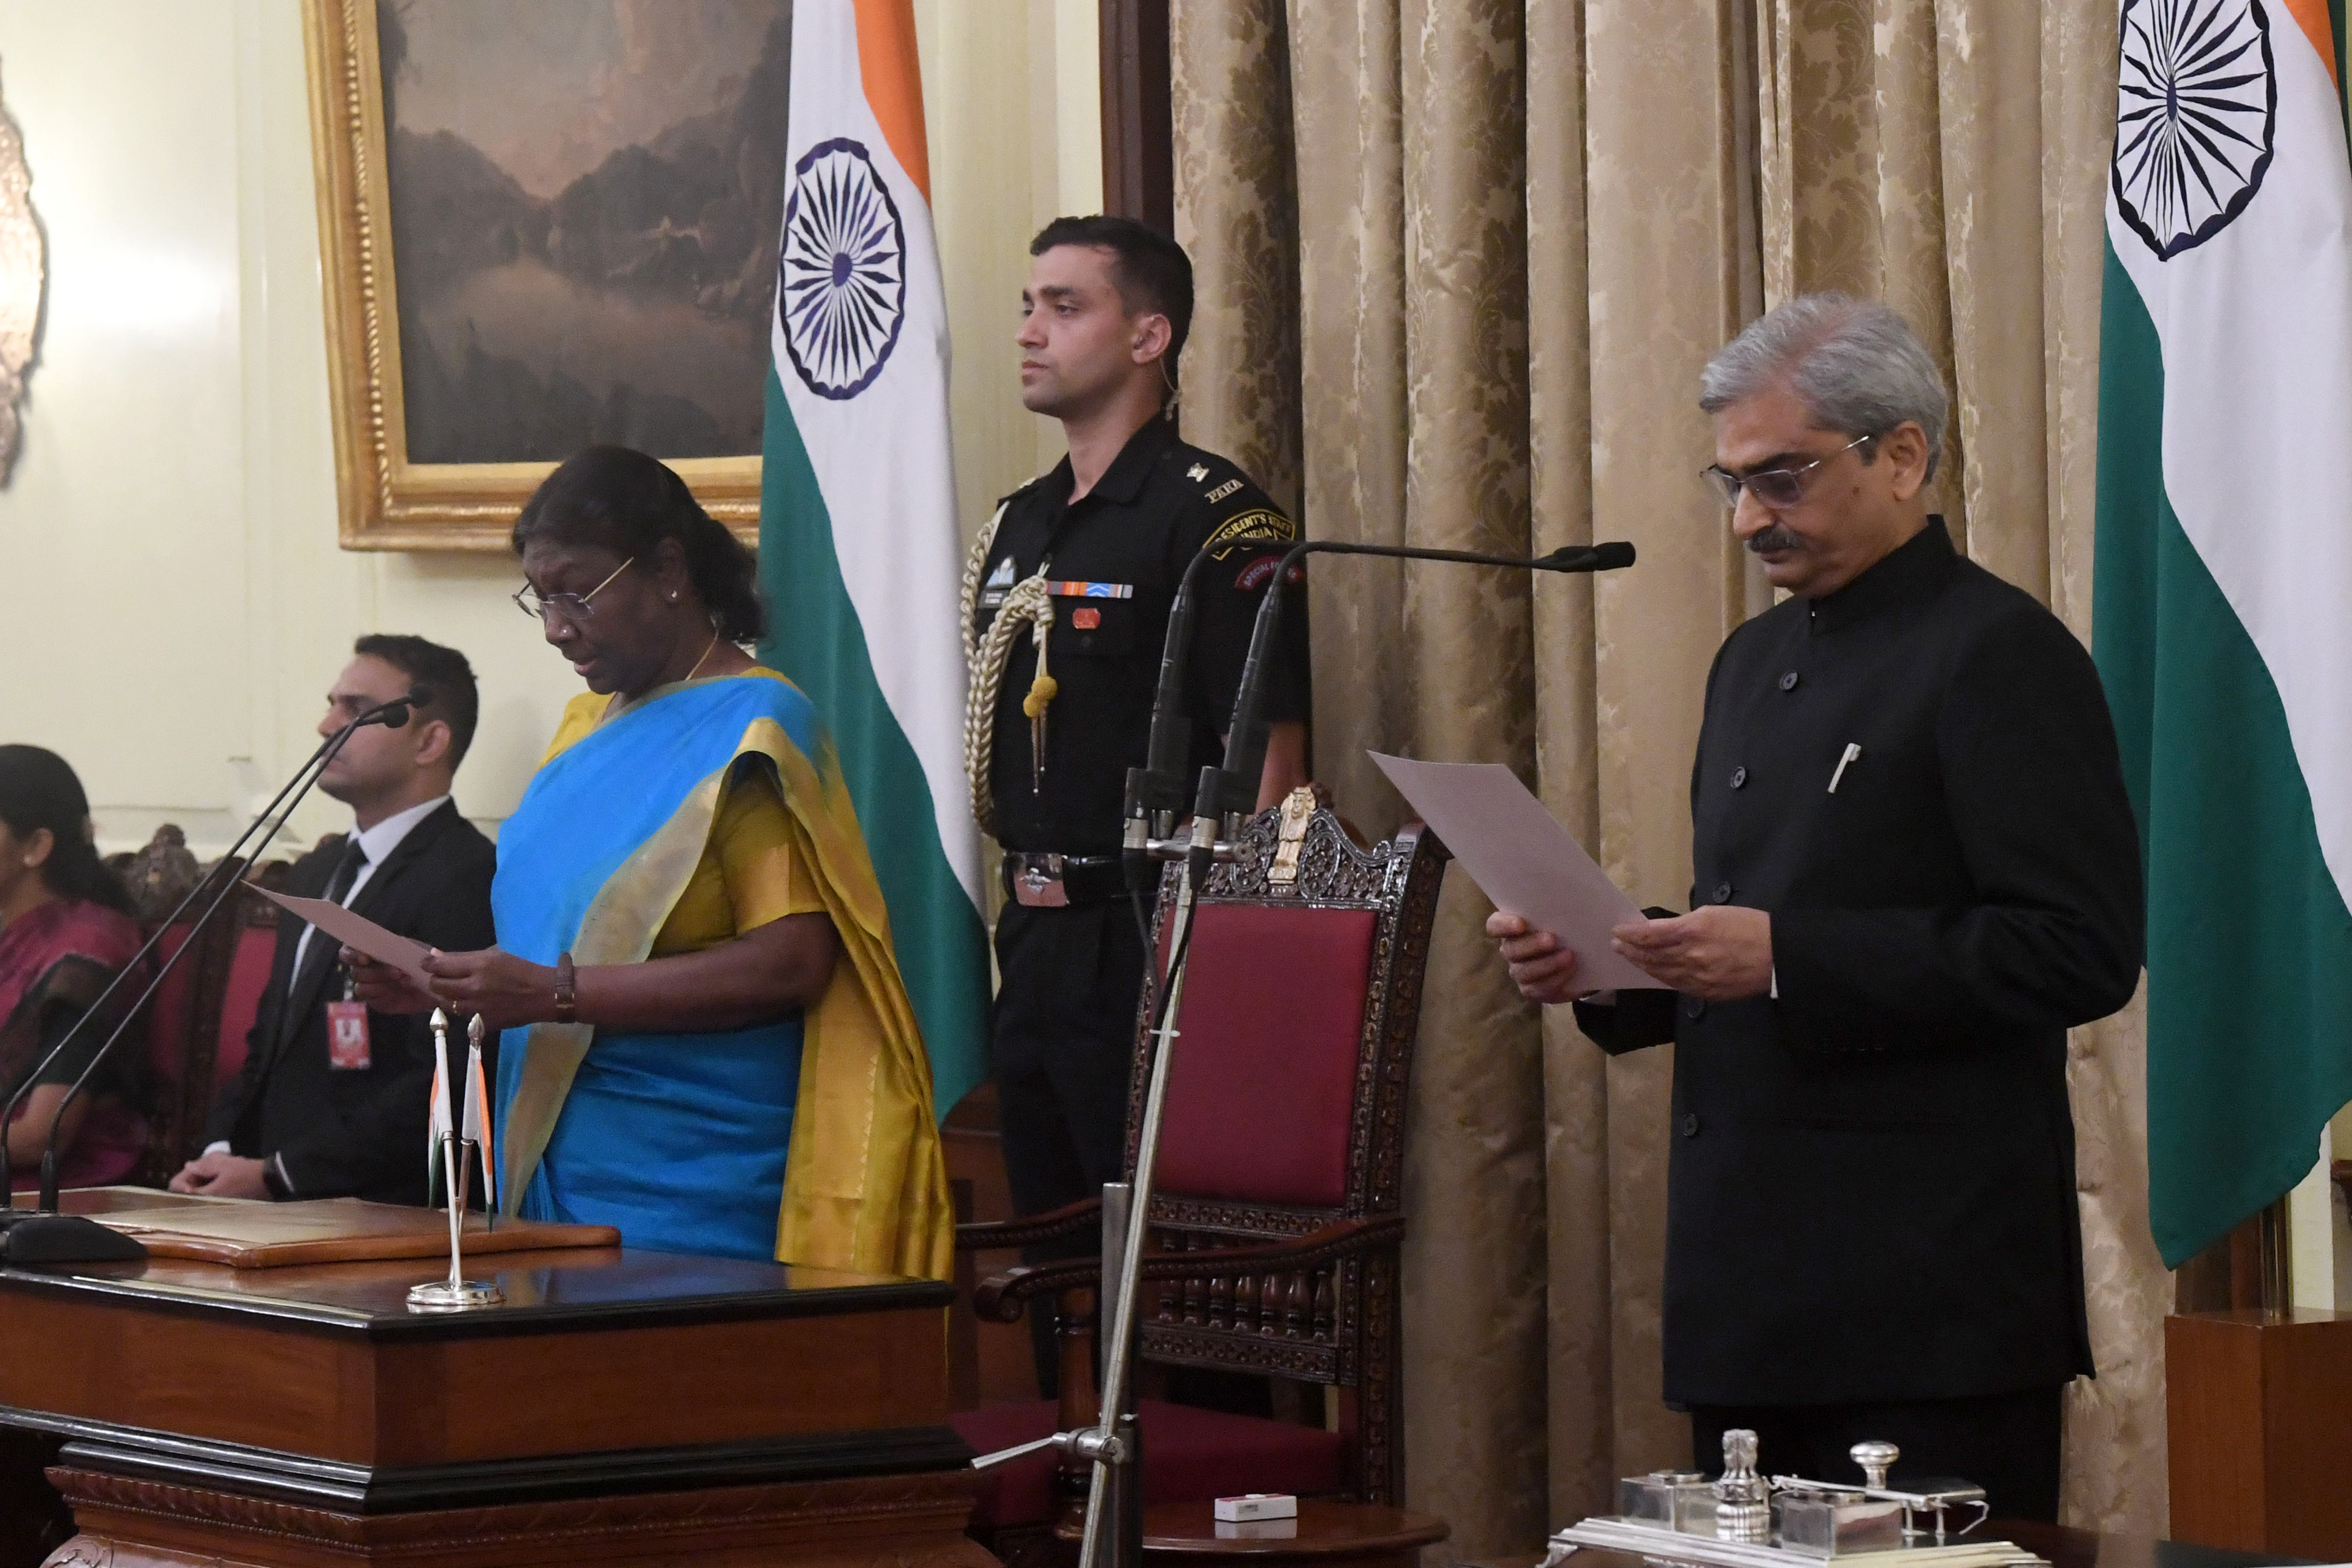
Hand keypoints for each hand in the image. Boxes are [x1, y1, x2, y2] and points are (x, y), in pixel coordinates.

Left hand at [170, 1151, 270, 1199]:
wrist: (270, 1181)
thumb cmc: (246, 1172)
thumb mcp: (225, 1164)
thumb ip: (204, 1165)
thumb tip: (189, 1166)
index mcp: (207, 1195)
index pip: (180, 1190)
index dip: (183, 1178)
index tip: (193, 1169)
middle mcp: (209, 1204)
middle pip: (189, 1193)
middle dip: (193, 1179)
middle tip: (202, 1167)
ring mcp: (217, 1204)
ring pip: (199, 1194)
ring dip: (201, 1182)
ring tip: (211, 1169)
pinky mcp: (225, 1203)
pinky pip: (209, 1195)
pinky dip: (209, 1186)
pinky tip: (218, 1177)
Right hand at [341, 949, 438, 1014]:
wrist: (431, 986)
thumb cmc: (422, 963)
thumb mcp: (421, 952)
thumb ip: (415, 949)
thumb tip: (419, 949)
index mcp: (372, 949)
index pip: (349, 949)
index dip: (352, 954)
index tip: (366, 958)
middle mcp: (366, 967)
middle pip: (355, 970)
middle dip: (375, 971)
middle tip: (397, 971)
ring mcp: (369, 984)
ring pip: (360, 985)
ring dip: (379, 982)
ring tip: (401, 979)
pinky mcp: (374, 999)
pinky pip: (368, 996)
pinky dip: (379, 992)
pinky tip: (394, 990)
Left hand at [418, 946, 555, 1030]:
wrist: (544, 995)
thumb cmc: (521, 970)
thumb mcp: (494, 956)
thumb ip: (464, 958)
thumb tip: (436, 956)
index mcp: (479, 965)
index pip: (440, 966)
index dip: (429, 964)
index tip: (426, 964)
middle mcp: (474, 987)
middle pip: (438, 986)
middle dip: (436, 981)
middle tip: (441, 978)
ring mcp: (476, 1008)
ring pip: (446, 1004)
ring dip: (446, 997)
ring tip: (454, 992)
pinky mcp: (481, 1023)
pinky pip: (461, 1016)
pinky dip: (462, 1010)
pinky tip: (470, 1004)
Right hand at [1486, 910, 1596, 1005]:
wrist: (1580, 960)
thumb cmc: (1570, 930)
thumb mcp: (1569, 917)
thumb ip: (1568, 911)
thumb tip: (1587, 909)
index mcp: (1512, 926)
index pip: (1495, 925)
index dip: (1503, 925)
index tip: (1521, 923)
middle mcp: (1511, 949)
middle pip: (1510, 949)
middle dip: (1531, 945)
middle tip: (1552, 939)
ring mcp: (1519, 970)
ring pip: (1523, 971)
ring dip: (1547, 964)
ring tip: (1569, 956)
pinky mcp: (1531, 989)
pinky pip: (1537, 988)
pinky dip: (1555, 979)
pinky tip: (1571, 970)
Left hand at [1610, 906, 1772, 1000]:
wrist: (1779, 957)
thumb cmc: (1750, 927)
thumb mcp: (1714, 913)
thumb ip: (1685, 923)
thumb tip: (1664, 931)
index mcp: (1693, 931)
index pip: (1649, 935)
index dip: (1630, 934)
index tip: (1618, 931)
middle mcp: (1691, 956)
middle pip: (1650, 956)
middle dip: (1629, 950)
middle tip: (1615, 944)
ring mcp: (1697, 978)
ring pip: (1660, 973)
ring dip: (1641, 965)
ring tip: (1629, 957)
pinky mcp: (1706, 993)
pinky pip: (1676, 985)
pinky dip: (1661, 977)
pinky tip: (1653, 971)